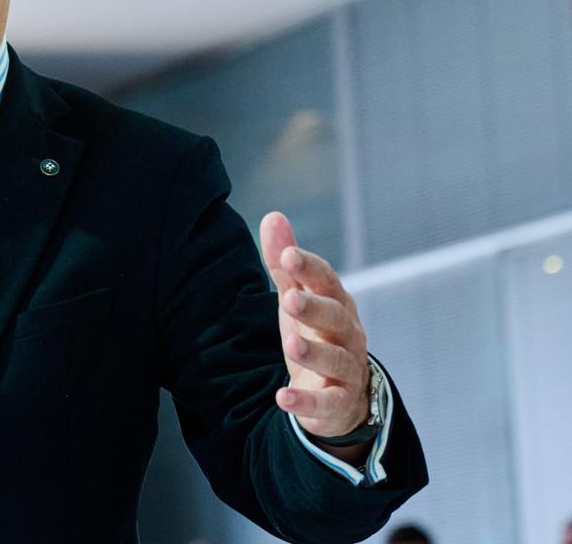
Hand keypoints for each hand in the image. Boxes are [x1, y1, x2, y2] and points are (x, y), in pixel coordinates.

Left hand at [260, 212, 370, 440]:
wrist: (342, 393)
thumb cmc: (317, 334)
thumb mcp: (298, 298)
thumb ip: (285, 265)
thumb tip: (272, 216)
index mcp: (337, 304)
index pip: (327, 281)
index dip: (309, 268)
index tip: (286, 254)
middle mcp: (347, 334)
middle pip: (335, 318)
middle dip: (314, 307)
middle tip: (290, 298)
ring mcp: (347, 369)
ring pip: (336, 359)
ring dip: (313, 351)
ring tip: (290, 343)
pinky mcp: (338, 402)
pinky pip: (326, 403)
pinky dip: (306, 401)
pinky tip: (283, 398)